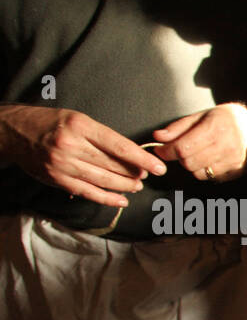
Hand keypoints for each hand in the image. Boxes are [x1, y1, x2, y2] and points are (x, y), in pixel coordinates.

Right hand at [0, 105, 166, 206]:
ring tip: (136, 186)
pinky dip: (108, 198)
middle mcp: (72, 145)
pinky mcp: (58, 179)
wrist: (13, 131)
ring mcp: (63, 164)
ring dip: (125, 186)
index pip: (120, 146)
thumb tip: (130, 155)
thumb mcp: (77, 119)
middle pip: (114, 165)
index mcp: (81, 126)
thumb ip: (102, 136)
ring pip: (104, 181)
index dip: (142, 159)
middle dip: (135, 173)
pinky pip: (89, 192)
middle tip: (146, 175)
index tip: (159, 167)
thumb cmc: (50, 122)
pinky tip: (122, 200)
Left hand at [152, 103, 246, 182]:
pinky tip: (210, 159)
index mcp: (214, 128)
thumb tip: (158, 138)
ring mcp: (233, 161)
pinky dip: (205, 170)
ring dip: (192, 165)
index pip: (182, 148)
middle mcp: (225, 146)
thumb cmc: (227, 118)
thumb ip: (179, 127)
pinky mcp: (237, 171)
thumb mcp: (202, 115)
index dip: (167, 151)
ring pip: (199, 173)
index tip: (161, 150)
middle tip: (180, 150)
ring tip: (198, 154)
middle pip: (189, 162)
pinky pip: (211, 177)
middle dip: (179, 158)